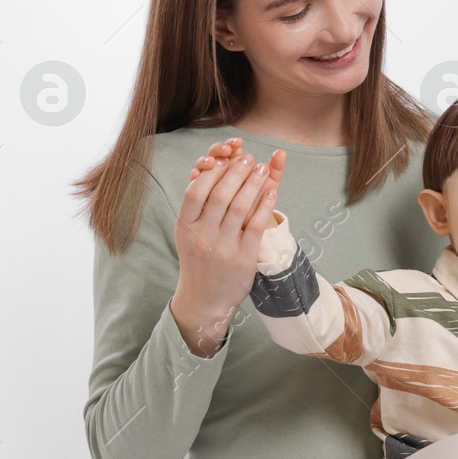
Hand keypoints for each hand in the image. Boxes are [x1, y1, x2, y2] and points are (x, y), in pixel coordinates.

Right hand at [169, 139, 285, 355]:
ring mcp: (222, 248)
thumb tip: (209, 171)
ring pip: (239, 207)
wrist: (205, 299)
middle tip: (250, 158)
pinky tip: (272, 191)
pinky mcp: (243, 259)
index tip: (226, 158)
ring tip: (263, 169)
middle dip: (237, 172)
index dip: (213, 172)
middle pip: (220, 195)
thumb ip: (197, 208)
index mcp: (185, 227)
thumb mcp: (189, 234)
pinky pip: (256, 226)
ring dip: (253, 184)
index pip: (196, 191)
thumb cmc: (199, 260)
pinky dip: (265, 205)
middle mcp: (201, 237)